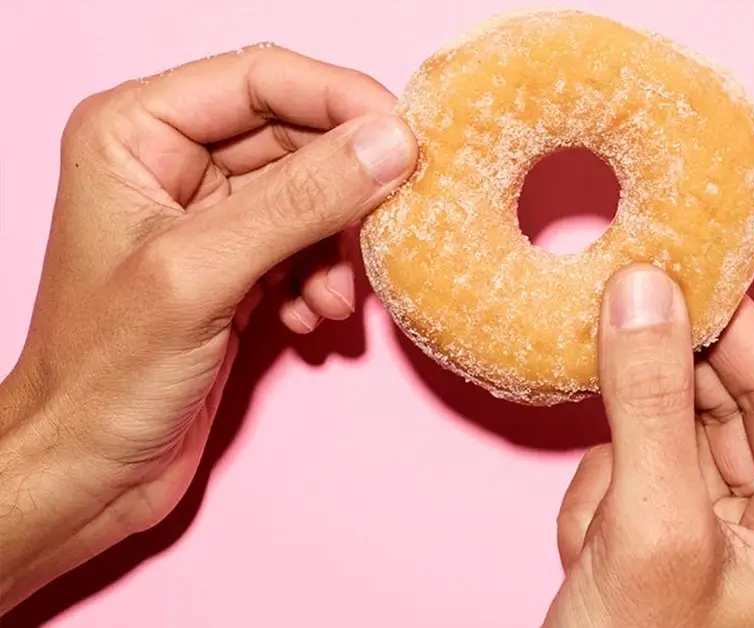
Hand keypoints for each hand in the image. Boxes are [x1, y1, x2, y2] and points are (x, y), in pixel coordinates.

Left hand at [0, 45, 415, 610]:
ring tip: (331, 300)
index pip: (261, 78)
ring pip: (313, 191)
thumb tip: (391, 143)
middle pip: (297, 133)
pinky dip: (323, 277)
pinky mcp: (235, 263)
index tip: (407, 141)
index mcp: (134, 132)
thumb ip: (299, 203)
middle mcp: (170, 160)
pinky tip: (310, 318)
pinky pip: (308, 242)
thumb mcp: (200, 277)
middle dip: (347, 189)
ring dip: (338, 245)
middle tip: (388, 228)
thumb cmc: (103, 379)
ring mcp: (206, 213)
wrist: (86, 473)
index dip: (340, 101)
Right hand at [543, 265, 753, 627]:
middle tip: (606, 343)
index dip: (725, 324)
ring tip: (601, 533)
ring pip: (667, 431)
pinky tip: (589, 556)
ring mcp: (728, 528)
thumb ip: (647, 402)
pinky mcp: (674, 533)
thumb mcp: (647, 527)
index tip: (667, 264)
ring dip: (618, 468)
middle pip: (722, 402)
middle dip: (655, 408)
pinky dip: (598, 498)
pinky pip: (633, 466)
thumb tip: (642, 288)